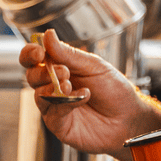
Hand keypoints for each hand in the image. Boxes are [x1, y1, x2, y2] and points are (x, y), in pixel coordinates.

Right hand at [18, 29, 160, 155]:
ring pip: (38, 95)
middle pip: (31, 76)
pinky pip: (52, 113)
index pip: (34, 58)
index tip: (38, 52)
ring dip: (53, 88)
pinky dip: (65, 104)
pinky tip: (82, 98)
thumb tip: (47, 36)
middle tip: (63, 71)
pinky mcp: (60, 125)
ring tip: (71, 86)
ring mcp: (55, 106)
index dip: (30, 54)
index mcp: (60, 67)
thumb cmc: (114, 90)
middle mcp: (54, 86)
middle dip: (42, 72)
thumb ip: (68, 53)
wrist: (129, 117)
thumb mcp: (93, 66)